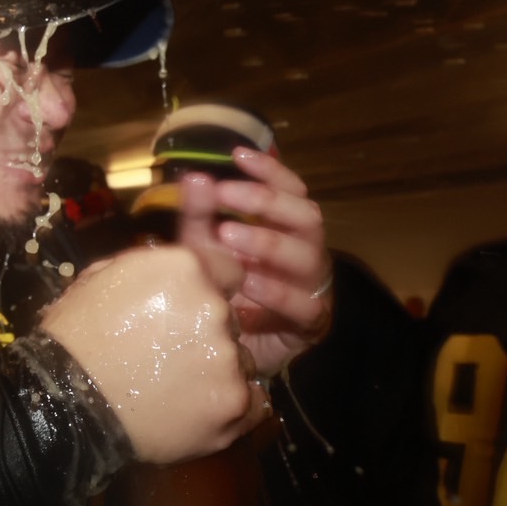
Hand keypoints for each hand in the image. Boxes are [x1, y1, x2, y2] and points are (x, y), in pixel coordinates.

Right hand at [40, 246, 267, 463]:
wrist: (66, 404)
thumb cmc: (74, 338)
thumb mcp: (99, 279)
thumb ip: (148, 267)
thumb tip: (169, 268)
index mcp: (183, 269)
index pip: (229, 270)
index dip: (210, 288)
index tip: (191, 307)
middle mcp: (214, 308)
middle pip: (230, 317)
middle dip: (207, 330)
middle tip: (170, 352)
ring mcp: (227, 358)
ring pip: (238, 359)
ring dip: (216, 368)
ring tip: (174, 386)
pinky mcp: (233, 403)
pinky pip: (251, 401)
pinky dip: (229, 405)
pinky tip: (196, 409)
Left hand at [178, 152, 332, 376]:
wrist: (230, 351)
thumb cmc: (223, 291)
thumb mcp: (205, 250)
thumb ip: (200, 217)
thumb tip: (194, 177)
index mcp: (285, 229)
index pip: (291, 191)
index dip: (271, 171)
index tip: (237, 155)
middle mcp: (305, 252)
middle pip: (306, 215)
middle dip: (266, 201)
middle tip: (227, 194)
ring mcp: (312, 287)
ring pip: (308, 255)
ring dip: (268, 241)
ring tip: (228, 236)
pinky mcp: (310, 323)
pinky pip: (304, 305)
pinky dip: (277, 293)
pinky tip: (248, 284)